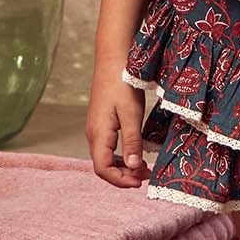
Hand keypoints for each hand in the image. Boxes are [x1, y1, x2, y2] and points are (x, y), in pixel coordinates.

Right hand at [85, 52, 151, 188]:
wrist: (113, 58)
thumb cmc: (123, 83)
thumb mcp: (132, 114)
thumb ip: (132, 142)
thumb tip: (132, 168)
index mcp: (98, 134)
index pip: (103, 169)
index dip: (120, 181)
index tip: (140, 182)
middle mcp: (93, 133)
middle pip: (103, 166)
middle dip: (123, 176)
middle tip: (146, 176)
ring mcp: (96, 127)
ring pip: (105, 157)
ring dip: (122, 166)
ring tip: (143, 167)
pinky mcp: (101, 121)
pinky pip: (107, 147)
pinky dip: (120, 155)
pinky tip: (134, 152)